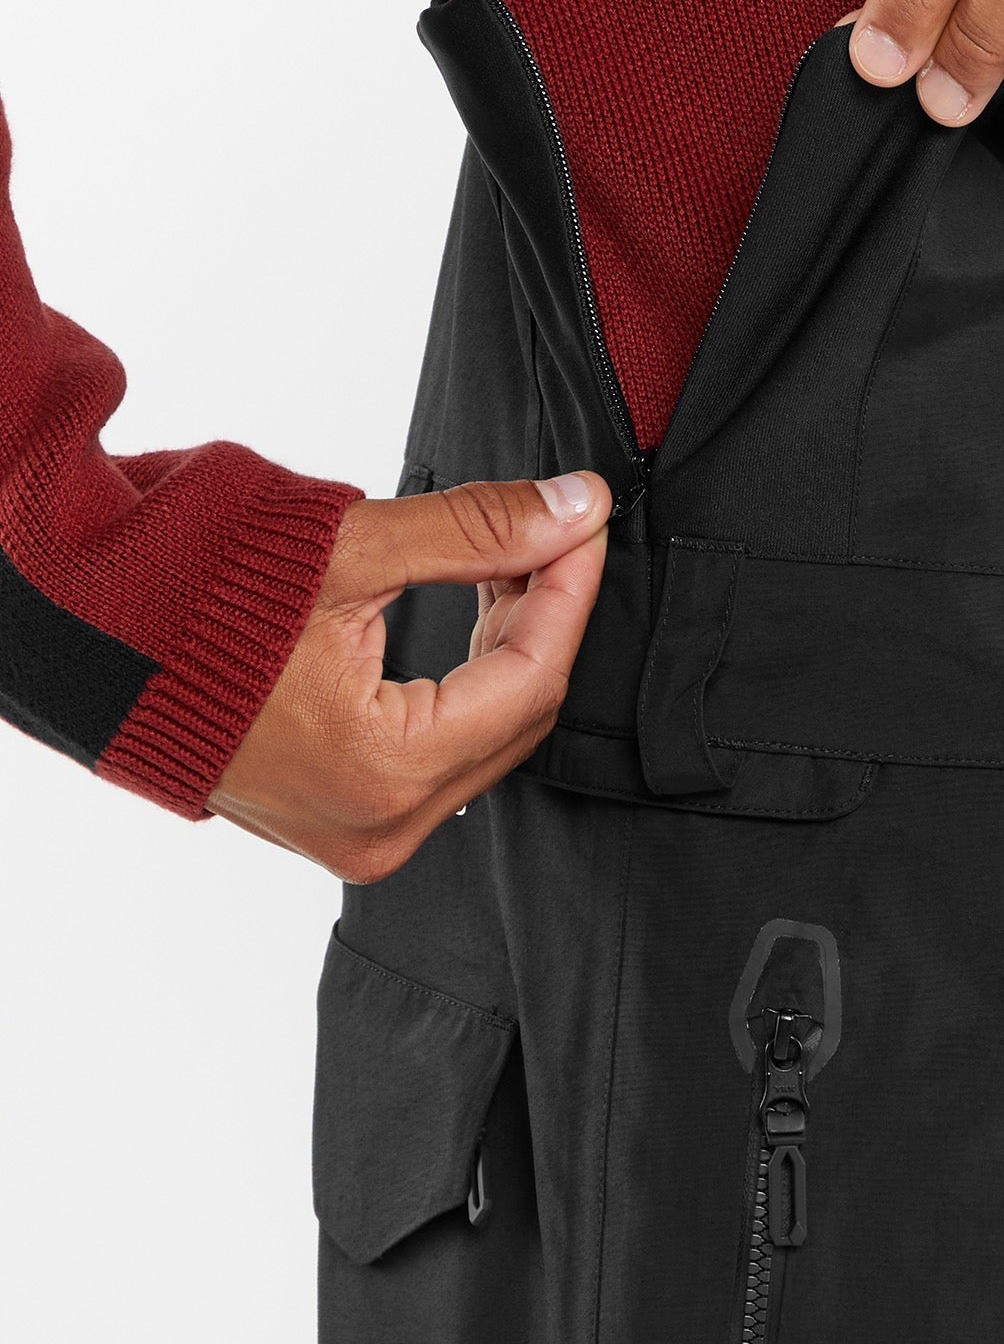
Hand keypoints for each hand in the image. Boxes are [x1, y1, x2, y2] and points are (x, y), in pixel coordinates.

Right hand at [206, 471, 611, 881]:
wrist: (80, 633)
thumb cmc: (189, 598)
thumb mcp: (350, 550)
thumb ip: (476, 532)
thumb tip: (573, 509)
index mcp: (383, 771)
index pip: (531, 679)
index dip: (569, 590)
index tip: (583, 521)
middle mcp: (376, 826)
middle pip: (516, 717)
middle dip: (543, 616)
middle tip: (551, 533)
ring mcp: (353, 834)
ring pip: (482, 738)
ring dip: (506, 648)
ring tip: (507, 561)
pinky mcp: (333, 818)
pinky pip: (436, 756)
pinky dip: (462, 684)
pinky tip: (469, 614)